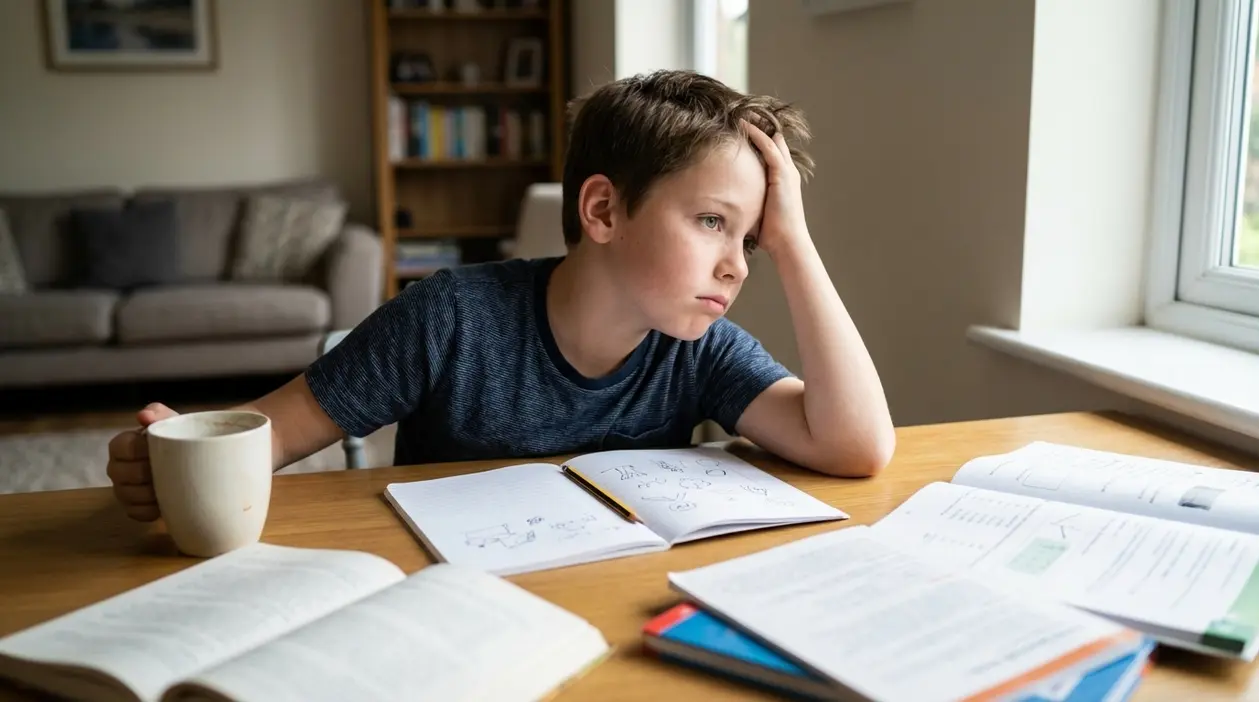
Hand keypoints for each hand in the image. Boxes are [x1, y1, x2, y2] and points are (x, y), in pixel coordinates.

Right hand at [107, 403, 177, 521]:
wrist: (195, 467)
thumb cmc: (179, 441)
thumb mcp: (173, 424)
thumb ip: (159, 414)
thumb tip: (143, 415)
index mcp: (122, 445)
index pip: (121, 447)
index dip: (140, 450)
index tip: (161, 450)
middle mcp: (117, 468)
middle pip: (122, 473)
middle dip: (147, 472)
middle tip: (170, 470)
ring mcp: (122, 490)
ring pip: (127, 495)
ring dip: (151, 492)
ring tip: (171, 486)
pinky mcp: (133, 509)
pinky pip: (136, 513)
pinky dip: (152, 510)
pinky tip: (166, 503)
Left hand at [741, 119, 810, 257]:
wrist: (787, 243)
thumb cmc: (771, 234)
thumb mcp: (755, 212)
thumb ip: (744, 202)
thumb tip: (721, 207)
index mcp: (783, 179)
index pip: (773, 150)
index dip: (760, 136)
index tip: (742, 126)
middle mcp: (787, 172)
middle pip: (775, 139)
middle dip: (759, 125)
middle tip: (741, 112)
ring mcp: (786, 172)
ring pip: (772, 138)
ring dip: (756, 125)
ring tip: (740, 112)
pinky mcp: (782, 175)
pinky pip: (769, 148)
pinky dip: (757, 135)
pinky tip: (743, 126)